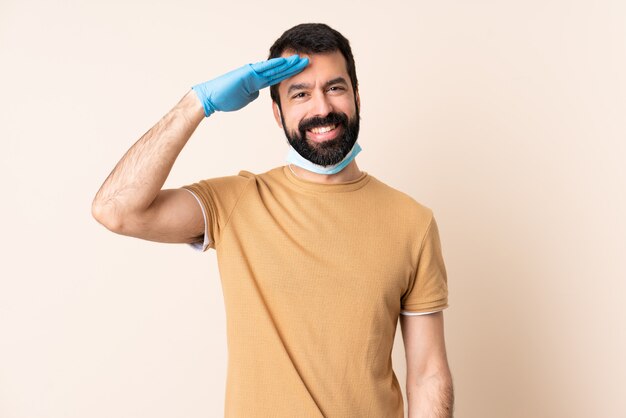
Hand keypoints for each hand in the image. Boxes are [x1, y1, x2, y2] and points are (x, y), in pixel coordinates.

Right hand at [191, 55, 308, 116]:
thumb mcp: (245, 98)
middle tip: (306, 61)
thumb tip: (258, 93)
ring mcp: (252, 73)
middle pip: (279, 70)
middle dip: (293, 67)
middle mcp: (256, 74)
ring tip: (300, 60)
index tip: (301, 71)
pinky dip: (275, 65)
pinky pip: (264, 69)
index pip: (277, 77)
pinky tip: (285, 62)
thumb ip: (252, 93)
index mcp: (257, 81)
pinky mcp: (247, 73)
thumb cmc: (225, 98)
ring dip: (288, 64)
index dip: (289, 74)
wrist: (212, 97)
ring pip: (274, 68)